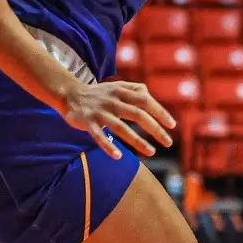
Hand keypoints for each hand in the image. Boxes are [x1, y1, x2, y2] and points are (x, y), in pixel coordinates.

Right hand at [60, 80, 175, 158]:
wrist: (70, 94)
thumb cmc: (99, 93)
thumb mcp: (117, 85)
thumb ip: (135, 88)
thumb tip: (150, 95)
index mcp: (122, 91)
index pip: (145, 100)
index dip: (160, 112)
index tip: (172, 125)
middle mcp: (112, 101)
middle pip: (138, 114)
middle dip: (155, 129)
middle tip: (168, 143)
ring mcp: (100, 112)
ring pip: (121, 127)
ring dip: (137, 141)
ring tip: (152, 152)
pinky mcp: (87, 122)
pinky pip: (98, 136)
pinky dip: (108, 146)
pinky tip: (118, 156)